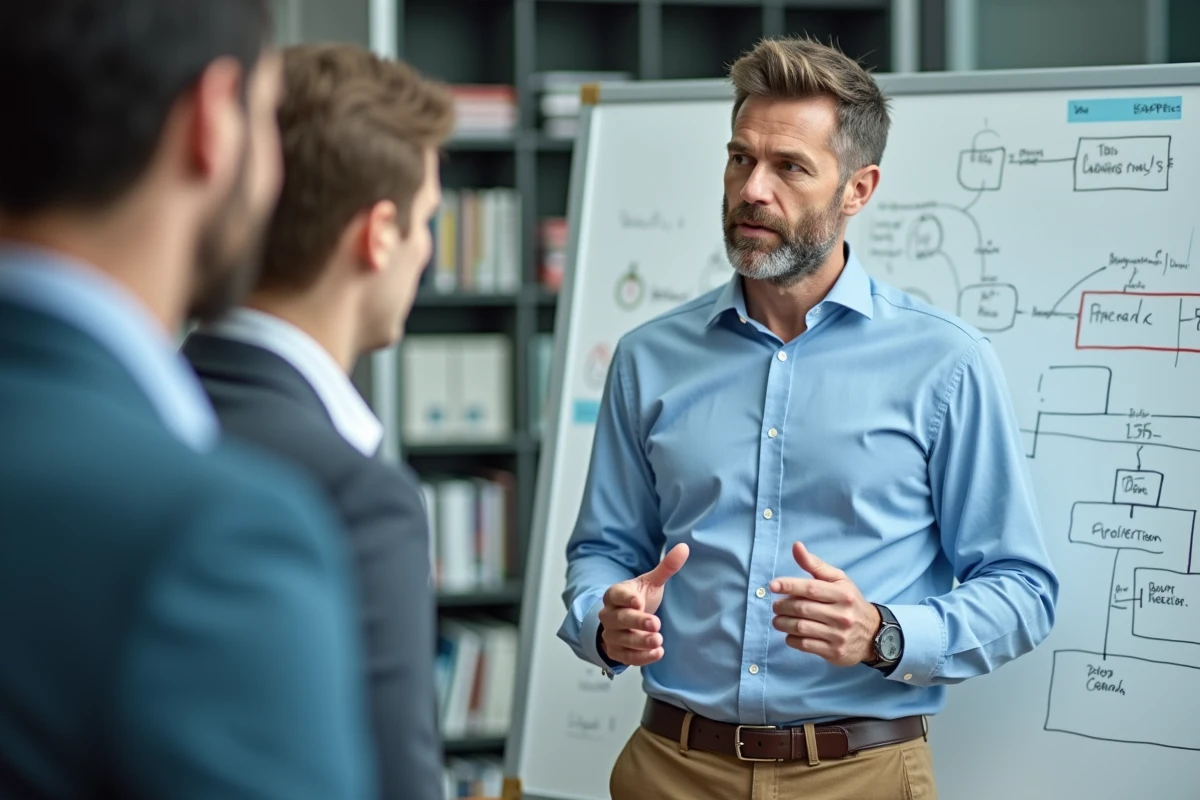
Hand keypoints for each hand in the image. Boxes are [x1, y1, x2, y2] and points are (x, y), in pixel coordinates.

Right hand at [598, 543, 688, 666]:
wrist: (625, 621)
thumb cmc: (639, 598)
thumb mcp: (651, 583)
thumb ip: (666, 567)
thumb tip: (684, 548)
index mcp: (615, 595)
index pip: (616, 595)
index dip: (626, 598)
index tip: (638, 601)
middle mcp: (609, 615)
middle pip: (620, 619)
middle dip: (637, 622)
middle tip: (656, 624)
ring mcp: (611, 634)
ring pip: (623, 639)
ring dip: (640, 641)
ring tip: (659, 640)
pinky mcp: (616, 651)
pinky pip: (626, 657)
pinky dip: (640, 657)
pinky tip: (657, 653)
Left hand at [770, 542, 880, 666]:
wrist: (874, 634)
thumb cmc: (849, 602)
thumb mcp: (838, 580)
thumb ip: (815, 564)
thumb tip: (796, 546)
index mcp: (842, 594)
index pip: (811, 588)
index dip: (789, 585)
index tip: (772, 586)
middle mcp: (842, 614)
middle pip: (802, 609)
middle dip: (782, 606)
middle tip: (775, 606)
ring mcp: (839, 635)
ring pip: (801, 627)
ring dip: (783, 623)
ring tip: (777, 620)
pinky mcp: (835, 652)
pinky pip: (805, 645)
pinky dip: (792, 639)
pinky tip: (789, 634)